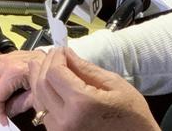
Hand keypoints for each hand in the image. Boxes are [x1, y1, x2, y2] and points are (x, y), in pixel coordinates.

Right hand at [0, 50, 46, 125]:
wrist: (59, 61)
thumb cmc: (51, 78)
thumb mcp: (36, 97)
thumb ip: (18, 105)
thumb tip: (5, 112)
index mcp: (13, 72)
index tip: (3, 121)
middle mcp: (6, 62)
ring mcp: (7, 56)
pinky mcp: (10, 54)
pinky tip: (4, 85)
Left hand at [28, 48, 158, 130]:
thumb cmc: (132, 116)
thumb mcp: (114, 84)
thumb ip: (86, 68)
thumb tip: (67, 54)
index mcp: (82, 104)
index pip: (54, 72)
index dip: (56, 57)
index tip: (61, 50)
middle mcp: (66, 120)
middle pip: (42, 85)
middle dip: (45, 65)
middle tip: (53, 55)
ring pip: (39, 99)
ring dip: (41, 81)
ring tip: (46, 67)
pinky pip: (44, 114)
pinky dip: (44, 97)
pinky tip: (51, 87)